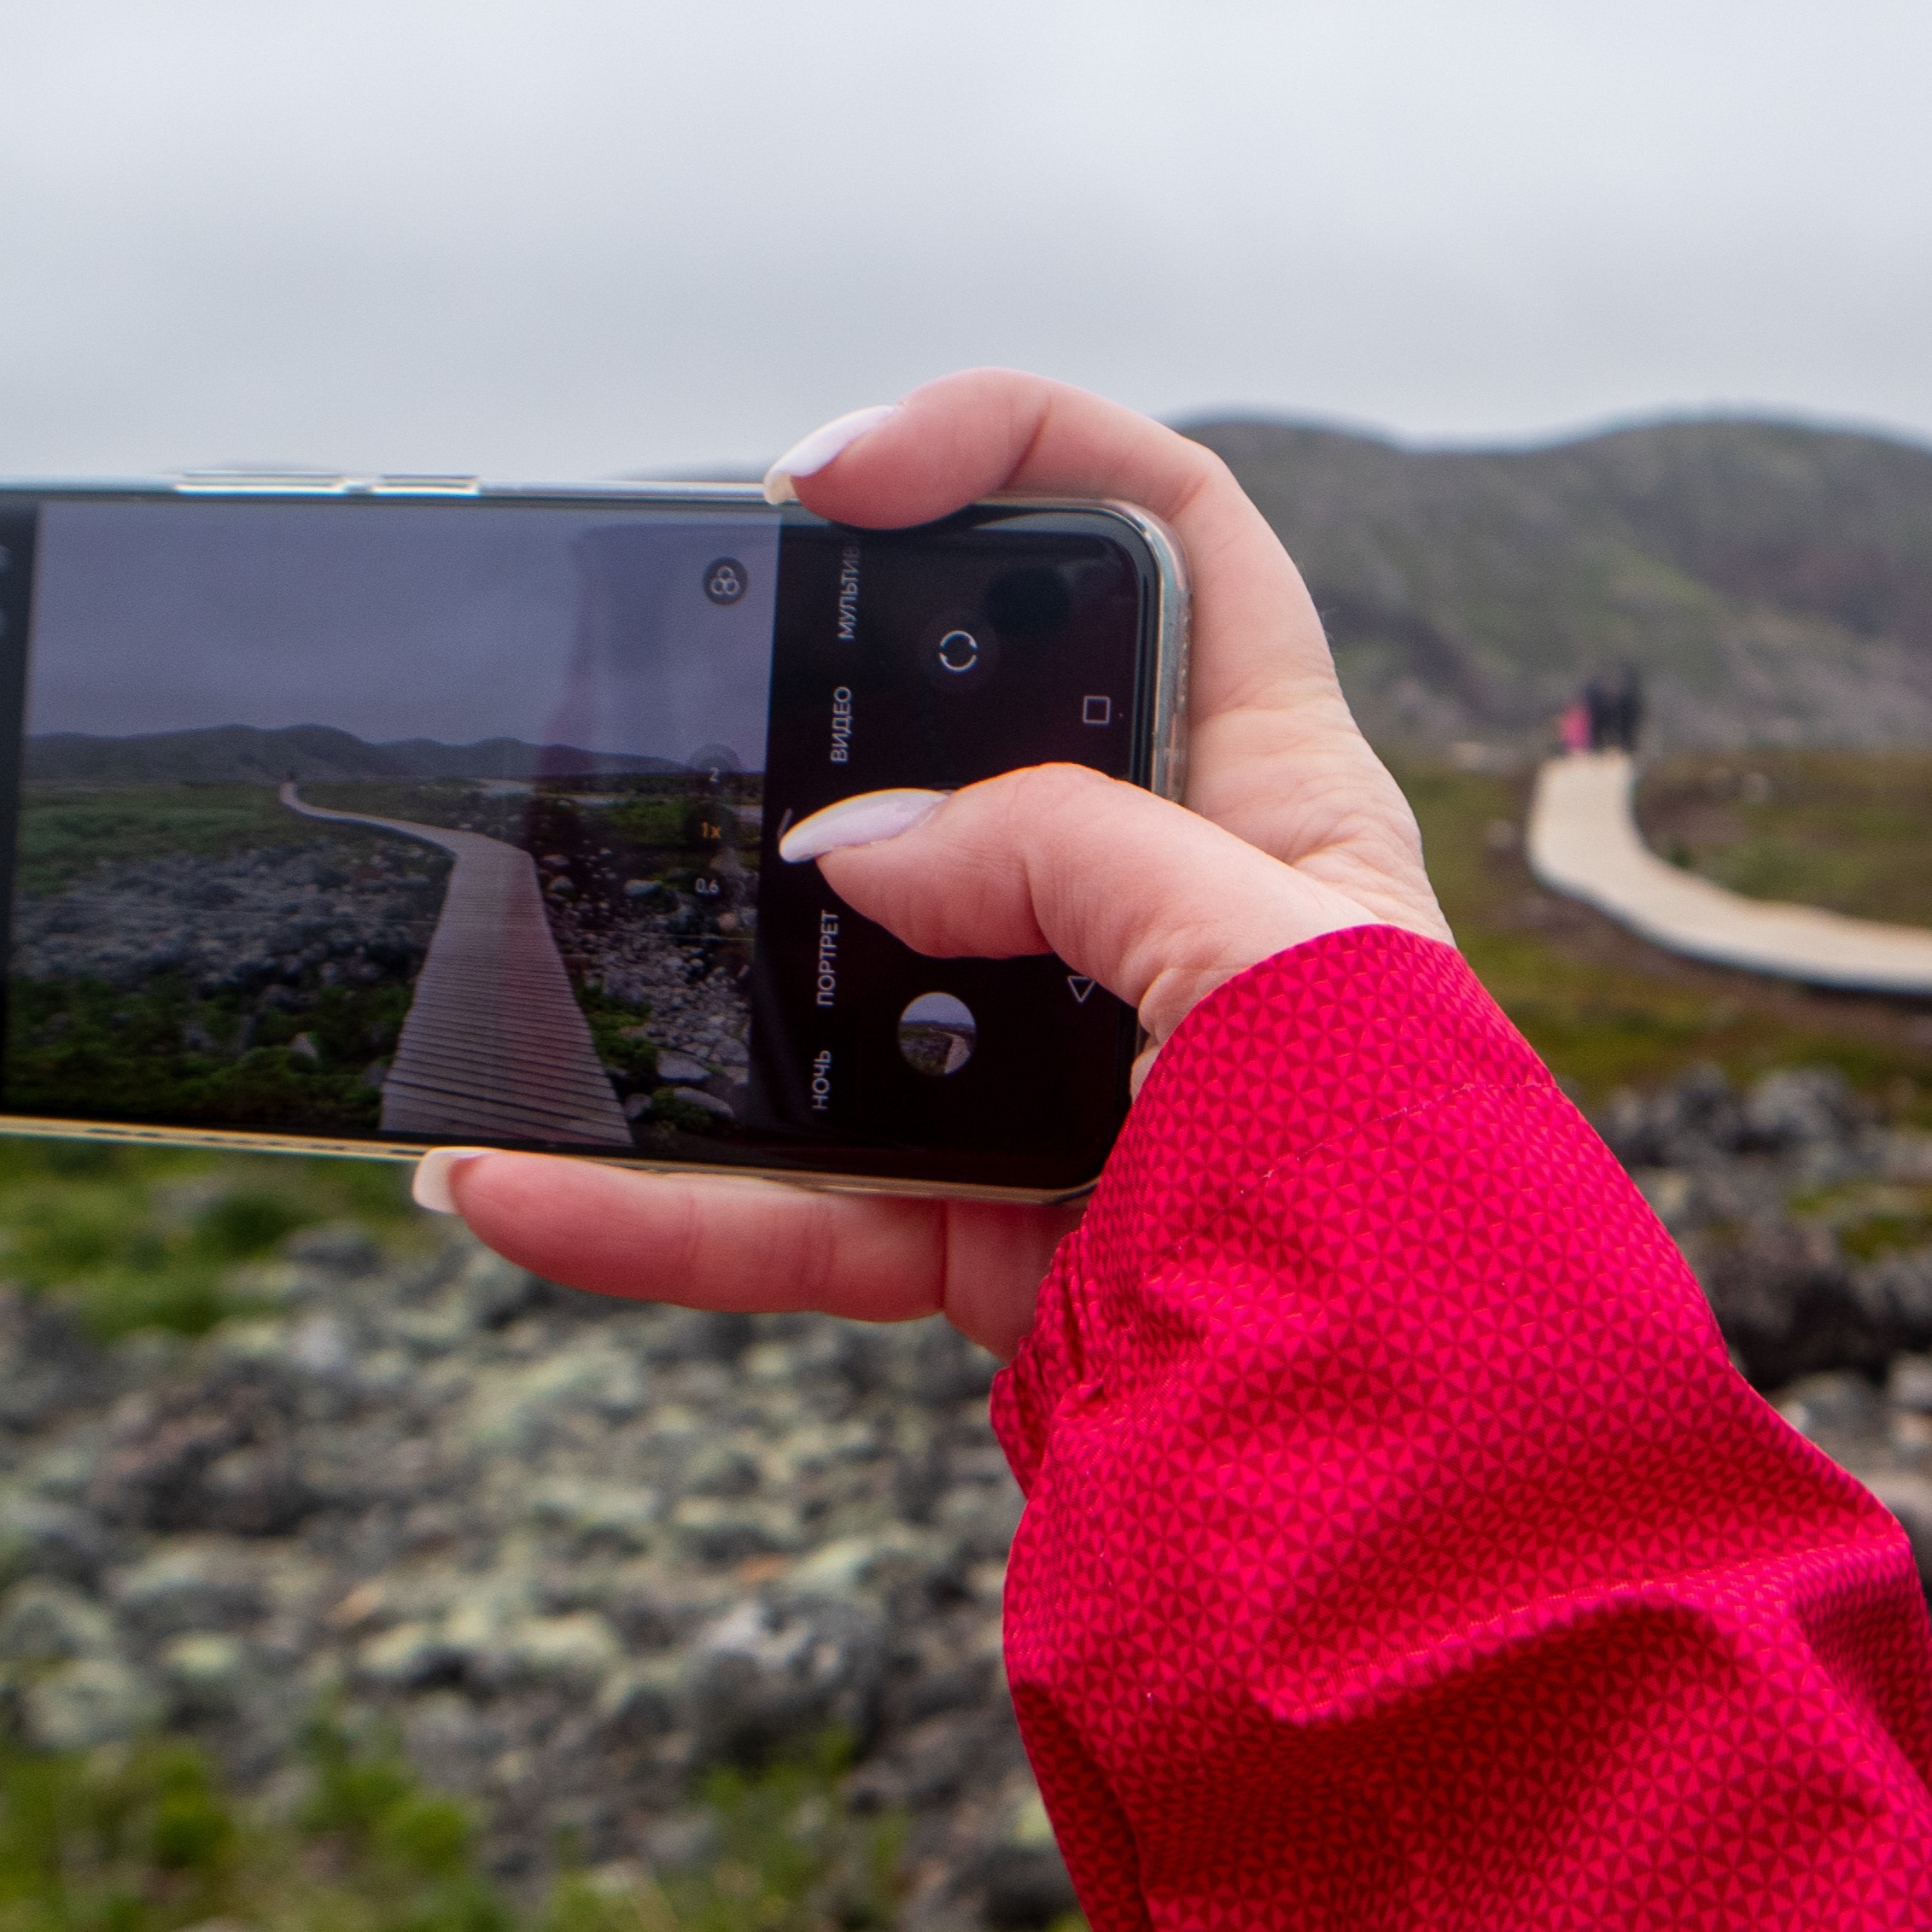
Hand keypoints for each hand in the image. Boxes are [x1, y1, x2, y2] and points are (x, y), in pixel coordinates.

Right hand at [419, 371, 1445, 1357]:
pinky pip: (795, 1201)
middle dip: (814, 700)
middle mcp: (1173, 909)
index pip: (1173, 532)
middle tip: (682, 673)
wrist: (1405, 1481)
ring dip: (687, 975)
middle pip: (971, 738)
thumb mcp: (1272, 953)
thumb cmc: (1411, 1187)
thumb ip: (1068, 854)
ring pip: (844, 983)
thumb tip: (861, 853)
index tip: (839, 479)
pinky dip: (655, 1207)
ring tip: (531, 948)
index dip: (1015, 450)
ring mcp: (1066, 1071)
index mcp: (1283, 792)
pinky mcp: (991, 1229)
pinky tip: (520, 1184)